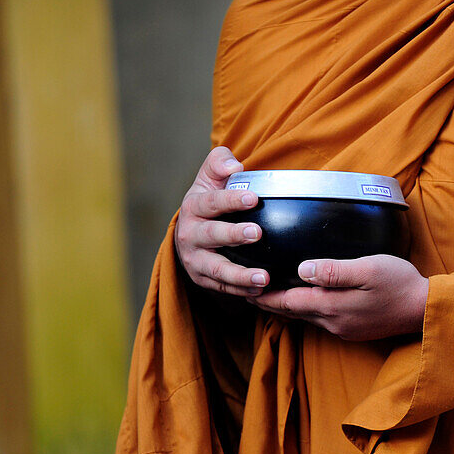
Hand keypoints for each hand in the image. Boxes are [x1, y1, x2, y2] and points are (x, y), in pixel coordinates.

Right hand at [174, 146, 269, 295]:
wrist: (188, 232)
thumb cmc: (207, 200)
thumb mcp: (209, 177)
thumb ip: (219, 163)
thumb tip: (234, 167)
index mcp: (194, 207)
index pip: (211, 202)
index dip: (231, 200)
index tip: (254, 198)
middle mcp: (190, 235)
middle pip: (211, 236)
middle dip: (233, 235)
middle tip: (257, 233)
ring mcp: (195, 260)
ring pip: (216, 269)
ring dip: (240, 275)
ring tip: (265, 278)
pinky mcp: (202, 279)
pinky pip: (222, 287)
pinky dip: (241, 291)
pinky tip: (261, 290)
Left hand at [248, 255, 428, 340]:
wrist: (426, 310)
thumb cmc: (400, 284)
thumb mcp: (368, 270)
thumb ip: (334, 270)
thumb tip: (301, 269)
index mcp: (332, 306)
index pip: (288, 302)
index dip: (265, 295)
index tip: (244, 288)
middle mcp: (333, 322)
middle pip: (293, 313)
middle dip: (269, 303)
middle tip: (246, 292)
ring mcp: (343, 329)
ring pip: (305, 318)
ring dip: (286, 308)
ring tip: (268, 297)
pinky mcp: (353, 330)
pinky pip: (320, 320)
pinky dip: (304, 310)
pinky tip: (304, 302)